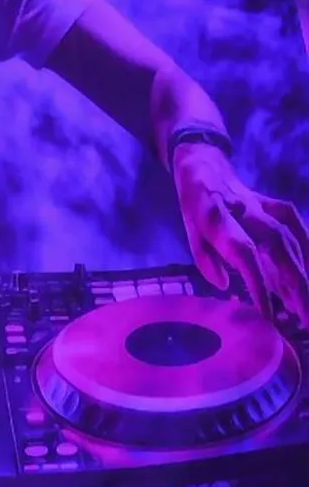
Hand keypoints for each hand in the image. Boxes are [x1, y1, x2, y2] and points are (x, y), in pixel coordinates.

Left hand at [174, 142, 308, 322]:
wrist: (205, 167)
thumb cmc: (195, 207)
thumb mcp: (189, 231)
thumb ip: (205, 259)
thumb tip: (225, 286)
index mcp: (219, 220)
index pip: (244, 254)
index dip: (259, 283)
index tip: (268, 313)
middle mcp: (247, 213)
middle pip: (279, 249)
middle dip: (297, 286)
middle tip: (306, 319)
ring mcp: (266, 208)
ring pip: (293, 242)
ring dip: (304, 275)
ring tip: (307, 309)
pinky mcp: (278, 206)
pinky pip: (298, 229)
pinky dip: (307, 253)